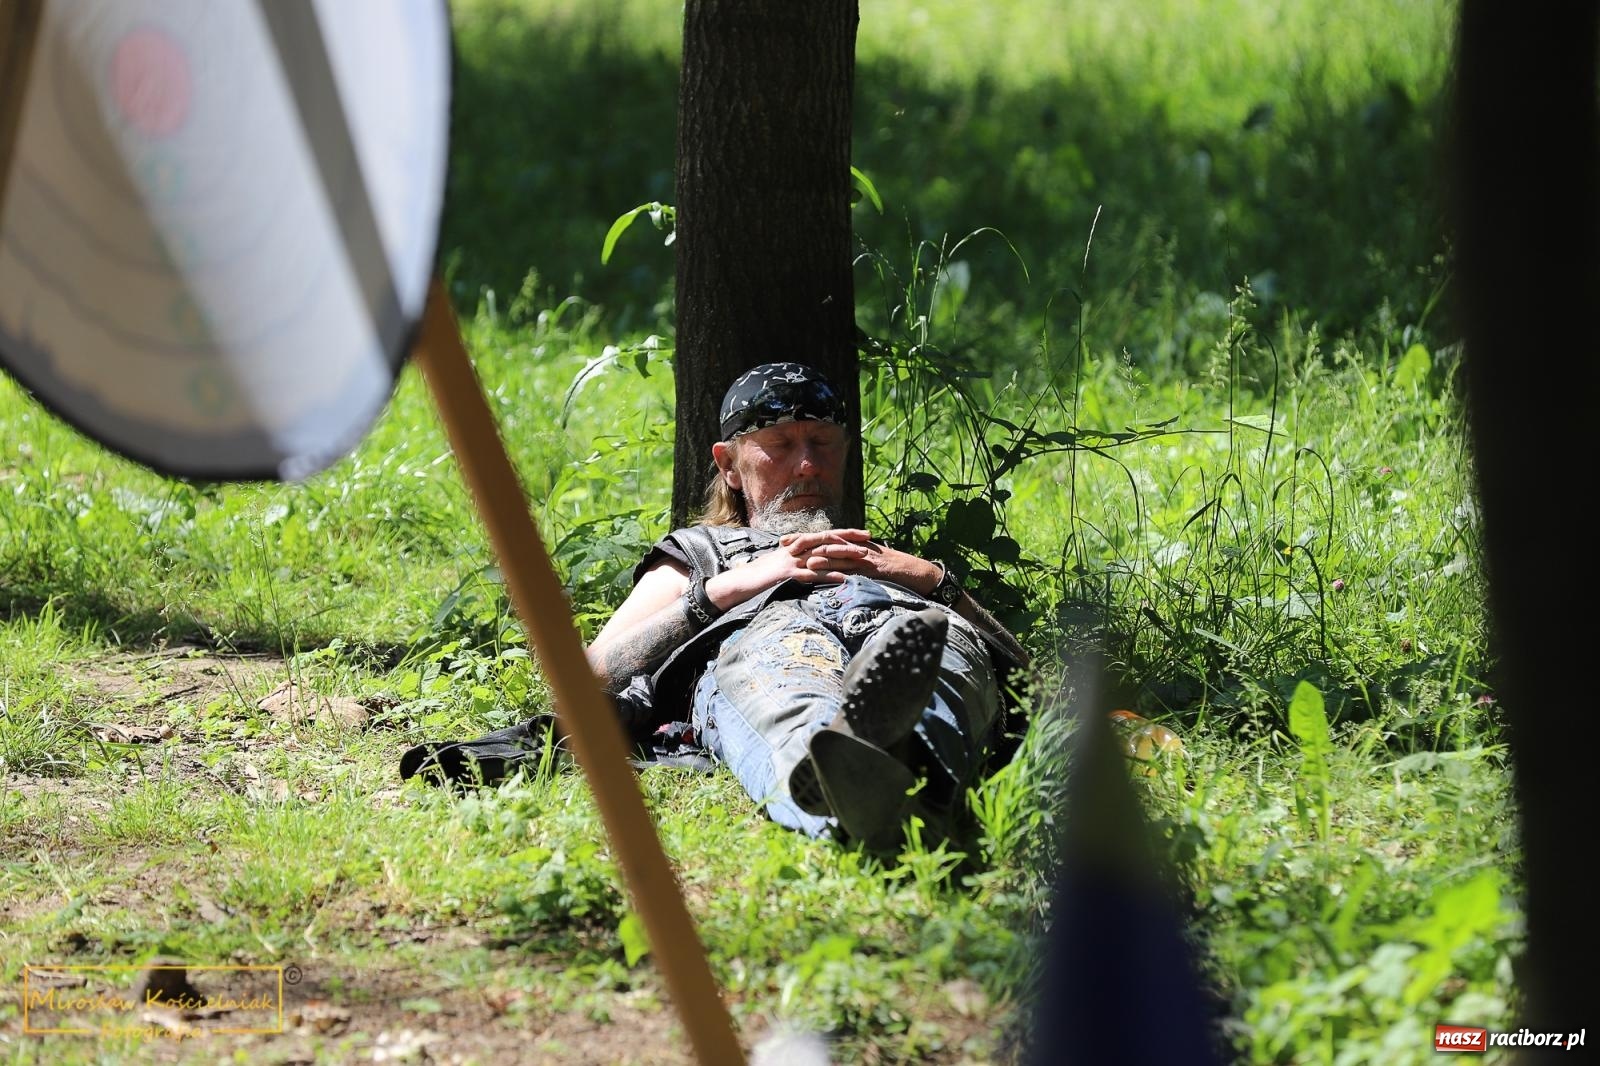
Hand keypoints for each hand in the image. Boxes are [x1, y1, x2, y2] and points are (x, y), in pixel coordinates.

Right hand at [703, 529, 867, 610]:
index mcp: (794, 546)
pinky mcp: (788, 575)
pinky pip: (812, 575)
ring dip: (844, 556)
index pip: (823, 535)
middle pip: (827, 540)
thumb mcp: (779, 564)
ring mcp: (791, 561)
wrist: (738, 582)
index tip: (861, 533)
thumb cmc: (757, 576)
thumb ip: (795, 560)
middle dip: (849, 539)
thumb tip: (810, 562)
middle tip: (870, 540)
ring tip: (863, 558)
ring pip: (823, 555)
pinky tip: (843, 580)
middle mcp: (795, 550)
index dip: (843, 533)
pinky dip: (829, 577)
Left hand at [795, 533, 941, 594]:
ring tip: (803, 559)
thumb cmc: (893, 569)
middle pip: (826, 542)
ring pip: (839, 555)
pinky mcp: (874, 569)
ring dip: (820, 557)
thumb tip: (831, 567)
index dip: (804, 538)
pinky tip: (830, 575)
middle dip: (805, 542)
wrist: (918, 571)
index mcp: (853, 544)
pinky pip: (856, 570)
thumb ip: (849, 562)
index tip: (785, 539)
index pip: (825, 538)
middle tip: (785, 544)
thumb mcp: (868, 562)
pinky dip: (842, 572)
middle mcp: (857, 547)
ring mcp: (865, 557)